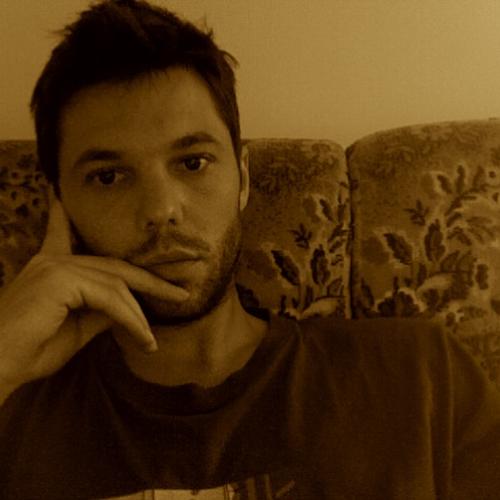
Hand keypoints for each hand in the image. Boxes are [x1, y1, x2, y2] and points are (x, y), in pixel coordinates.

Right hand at [0, 189, 187, 392]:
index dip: (63, 216)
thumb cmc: (31, 351)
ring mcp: (56, 267)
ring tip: (152, 340)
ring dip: (139, 315)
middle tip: (180, 292)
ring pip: (116, 286)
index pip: (63, 235)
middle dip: (151, 281)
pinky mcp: (60, 279)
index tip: (58, 196)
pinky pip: (109, 298)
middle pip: (116, 267)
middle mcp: (53, 261)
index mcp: (51, 268)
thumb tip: (128, 307)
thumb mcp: (77, 330)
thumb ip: (101, 312)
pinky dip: (130, 320)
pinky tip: (143, 339)